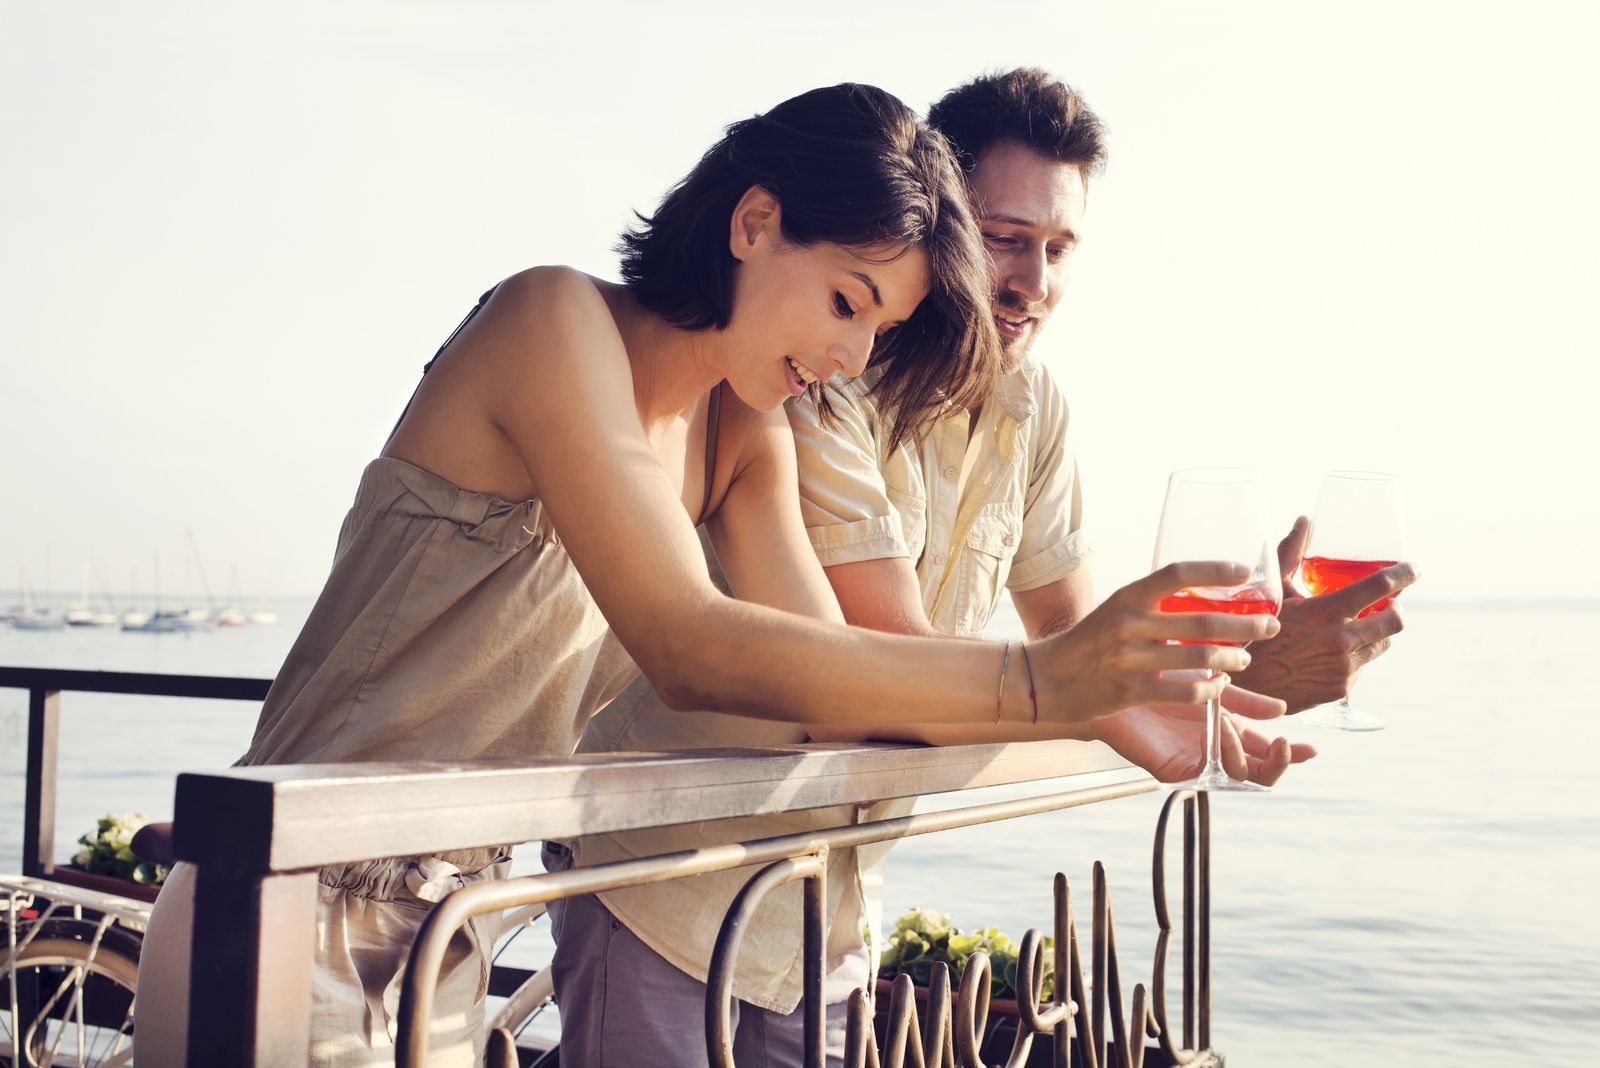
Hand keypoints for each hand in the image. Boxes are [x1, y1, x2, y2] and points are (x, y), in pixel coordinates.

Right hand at [1031, 561, 1282, 725]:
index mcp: (1127, 597)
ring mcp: (1130, 659)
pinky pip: (1185, 692)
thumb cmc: (1089, 642)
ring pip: (1200, 658)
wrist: (1046, 678)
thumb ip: (1153, 604)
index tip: (1245, 571)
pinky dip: (1209, 689)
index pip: (1176, 573)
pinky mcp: (1131, 691)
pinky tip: (1218, 687)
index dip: (1214, 569)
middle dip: (1245, 624)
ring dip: (1233, 659)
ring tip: (1246, 659)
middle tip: (1269, 627)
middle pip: (1202, 620)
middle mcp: (1129, 624)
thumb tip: (1202, 593)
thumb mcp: (1116, 610)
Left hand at [1091, 684, 1317, 785]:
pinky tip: (1220, 731)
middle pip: (1259, 774)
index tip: (1311, 747)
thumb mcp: (1212, 684)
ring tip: (1230, 724)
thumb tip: (1281, 709)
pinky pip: (1209, 774)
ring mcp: (1197, 761)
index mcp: (1226, 730)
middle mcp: (1215, 750)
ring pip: (1238, 778)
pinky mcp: (1175, 769)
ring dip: (1243, 750)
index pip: (1264, 752)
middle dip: (1278, 764)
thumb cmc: (1160, 674)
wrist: (1117, 676)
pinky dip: (1222, 754)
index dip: (1290, 755)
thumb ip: (1244, 700)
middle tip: (1285, 745)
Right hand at [1234, 518, 1418, 712]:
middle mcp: (1343, 640)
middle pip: (1395, 620)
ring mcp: (1344, 667)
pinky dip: (1355, 655)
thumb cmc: (1254, 631)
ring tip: (1357, 628)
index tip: (1414, 569)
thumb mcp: (1273, 591)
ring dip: (1376, 633)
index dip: (1404, 574)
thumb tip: (1303, 521)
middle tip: (1386, 604)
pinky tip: (1333, 652)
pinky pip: (1362, 666)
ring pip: (1382, 644)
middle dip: (1395, 608)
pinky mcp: (1341, 688)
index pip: (1380, 586)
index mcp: (1328, 611)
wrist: (1243, 684)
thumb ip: (1291, 554)